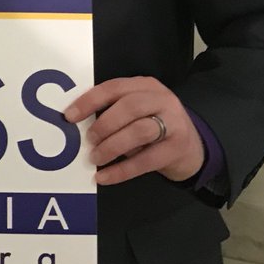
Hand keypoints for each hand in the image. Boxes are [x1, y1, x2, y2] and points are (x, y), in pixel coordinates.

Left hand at [64, 76, 203, 184]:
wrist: (193, 148)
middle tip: (88, 140)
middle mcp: (162, 99)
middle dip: (104, 124)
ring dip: (112, 146)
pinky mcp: (178, 148)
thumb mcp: (137, 112)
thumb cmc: (154, 127)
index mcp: (145, 86)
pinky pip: (146, 160)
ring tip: (95, 158)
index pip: (114, 88)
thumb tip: (78, 124)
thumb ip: (113, 111)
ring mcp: (174, 123)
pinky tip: (104, 177)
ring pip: (139, 131)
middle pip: (129, 107)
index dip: (89, 101)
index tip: (69, 116)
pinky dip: (122, 170)